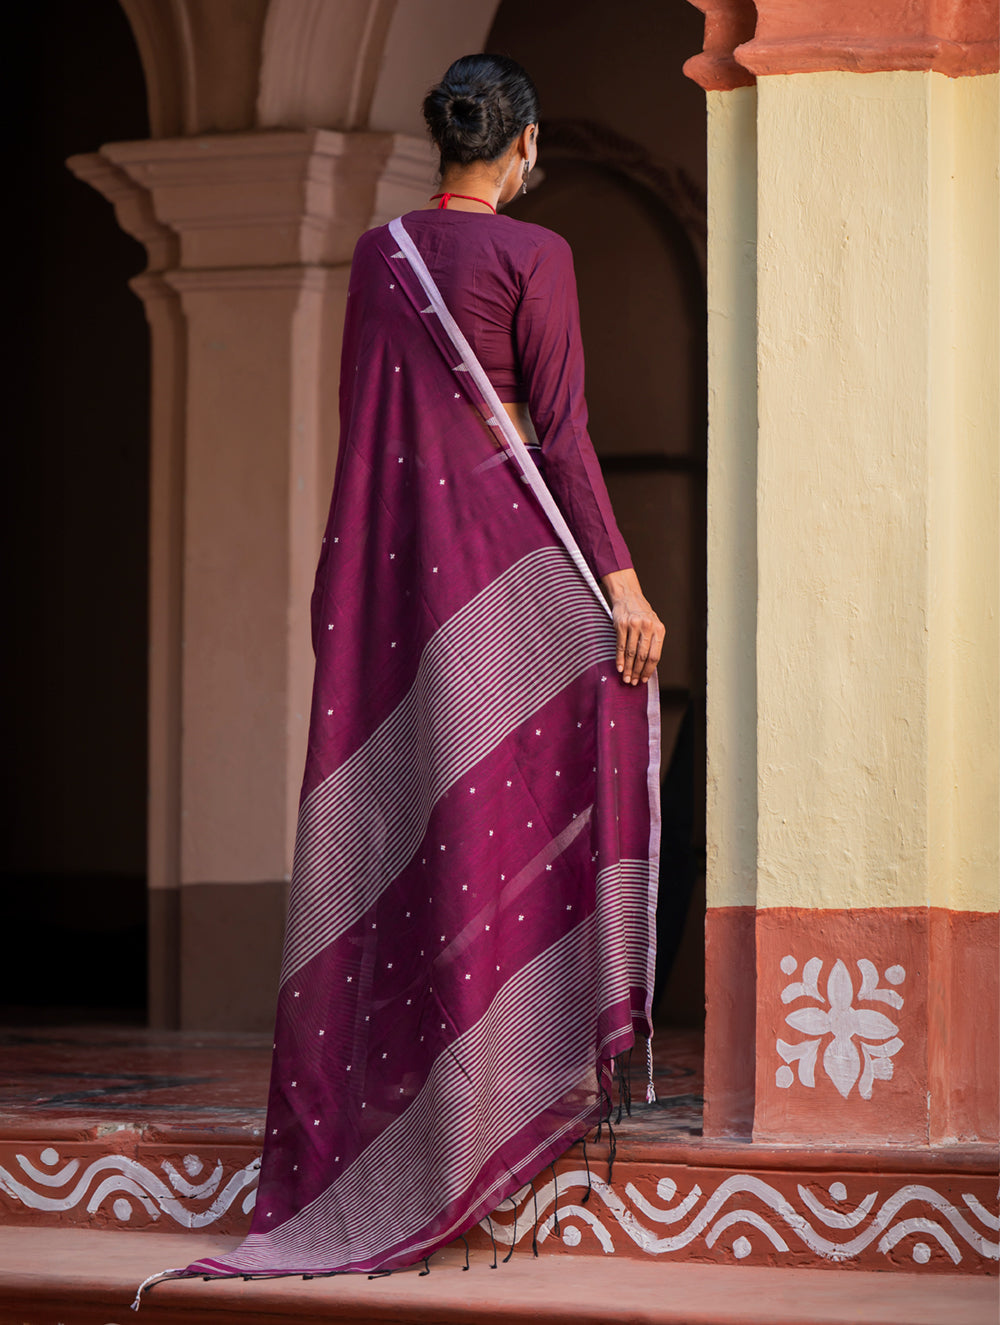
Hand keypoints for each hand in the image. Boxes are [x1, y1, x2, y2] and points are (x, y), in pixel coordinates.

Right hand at [599, 569, 664, 685]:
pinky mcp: (621, 624)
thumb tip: (647, 667)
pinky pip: (620, 646)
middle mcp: (648, 627)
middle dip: (637, 672)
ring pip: (631, 653)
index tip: (643, 680)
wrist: (628, 596)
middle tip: (632, 682)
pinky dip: (619, 659)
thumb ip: (652, 643)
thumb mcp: (652, 625)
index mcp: (659, 629)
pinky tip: (619, 667)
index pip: (655, 656)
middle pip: (642, 656)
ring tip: (625, 678)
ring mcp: (634, 625)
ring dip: (628, 668)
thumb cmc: (641, 614)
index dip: (649, 670)